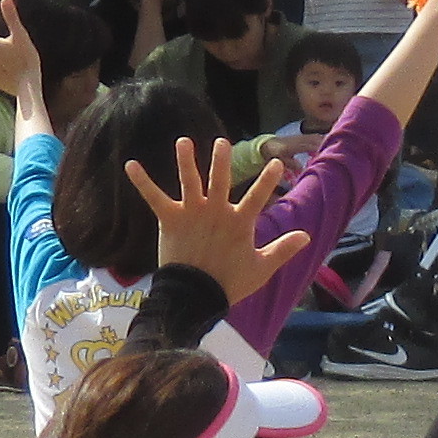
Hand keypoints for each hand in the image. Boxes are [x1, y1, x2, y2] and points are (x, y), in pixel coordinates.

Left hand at [128, 135, 311, 297]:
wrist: (195, 295)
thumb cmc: (229, 283)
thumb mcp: (261, 268)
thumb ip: (283, 249)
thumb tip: (306, 235)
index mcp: (240, 223)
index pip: (258, 196)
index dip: (268, 179)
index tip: (275, 163)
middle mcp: (216, 212)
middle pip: (221, 180)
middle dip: (221, 160)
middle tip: (221, 143)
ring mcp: (192, 213)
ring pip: (190, 181)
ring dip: (186, 160)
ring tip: (183, 141)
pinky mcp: (170, 219)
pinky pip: (154, 197)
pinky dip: (142, 181)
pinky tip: (130, 165)